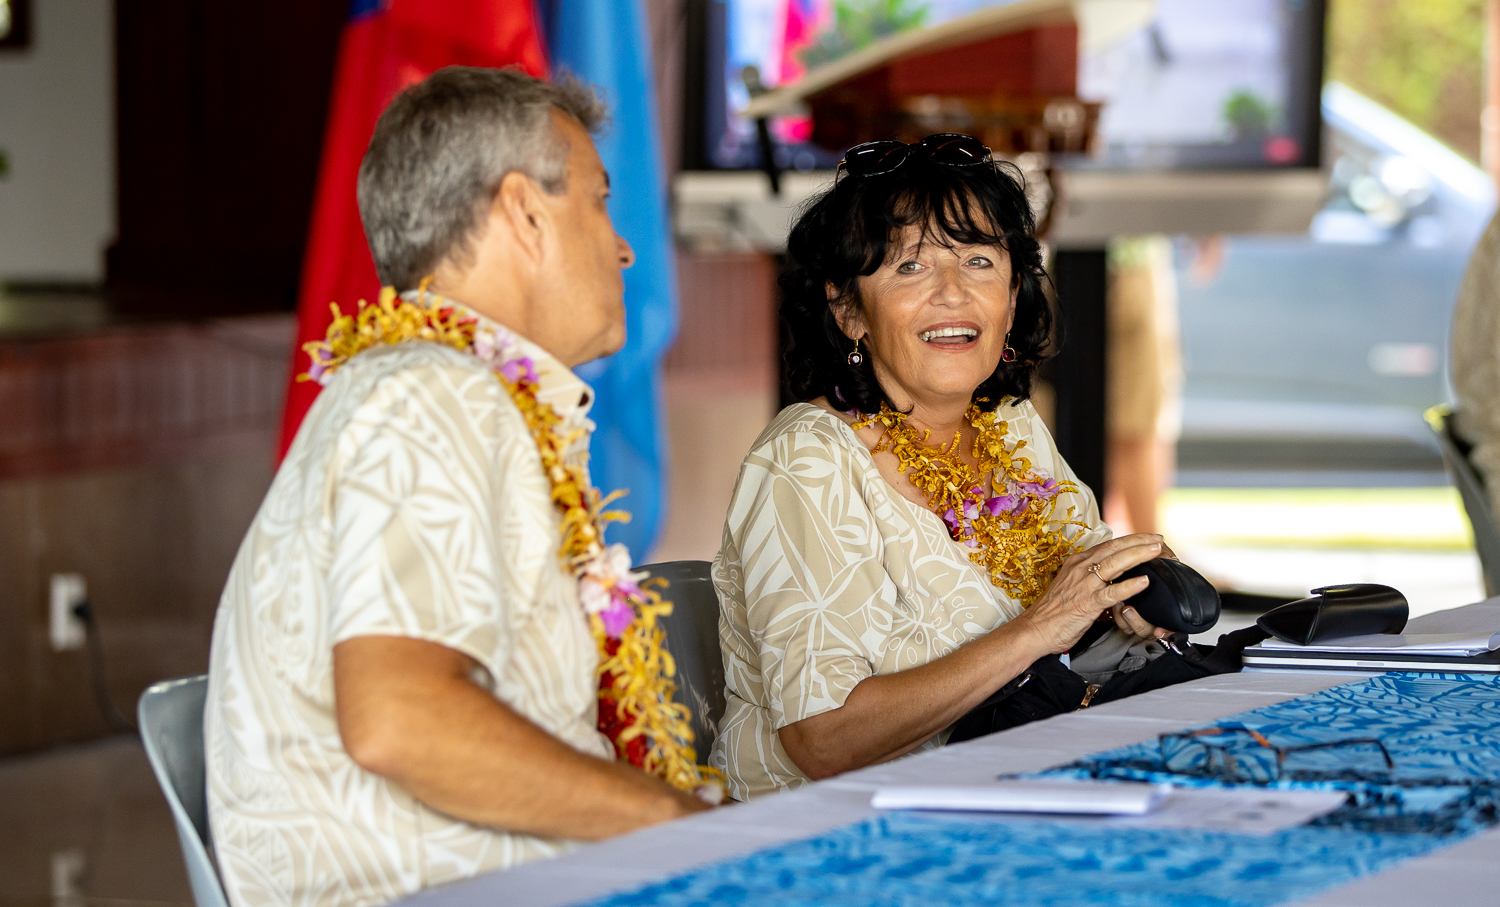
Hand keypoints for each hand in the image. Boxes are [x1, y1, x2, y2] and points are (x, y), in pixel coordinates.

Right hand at [1012, 534, 1164, 655]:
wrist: (1034, 629)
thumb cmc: (1053, 612)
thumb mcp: (1070, 586)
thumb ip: (1089, 577)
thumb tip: (1110, 575)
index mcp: (1077, 563)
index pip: (1108, 545)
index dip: (1131, 540)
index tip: (1148, 538)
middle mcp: (1080, 568)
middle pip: (1115, 549)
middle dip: (1139, 541)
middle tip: (1160, 539)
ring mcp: (1084, 584)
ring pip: (1115, 564)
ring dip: (1139, 555)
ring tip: (1157, 551)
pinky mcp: (1087, 603)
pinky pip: (1112, 592)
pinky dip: (1129, 586)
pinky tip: (1145, 582)